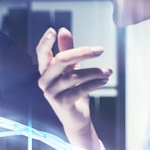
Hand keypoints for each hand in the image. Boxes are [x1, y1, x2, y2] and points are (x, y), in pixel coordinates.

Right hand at [36, 27, 110, 149]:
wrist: (75, 119)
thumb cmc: (72, 91)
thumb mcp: (71, 70)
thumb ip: (67, 51)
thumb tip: (63, 30)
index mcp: (45, 71)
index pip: (41, 53)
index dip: (45, 42)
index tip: (53, 30)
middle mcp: (44, 81)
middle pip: (60, 61)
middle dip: (81, 53)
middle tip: (100, 50)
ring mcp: (51, 93)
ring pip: (74, 76)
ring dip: (94, 72)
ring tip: (108, 72)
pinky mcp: (61, 103)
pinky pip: (80, 89)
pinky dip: (94, 83)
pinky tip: (104, 80)